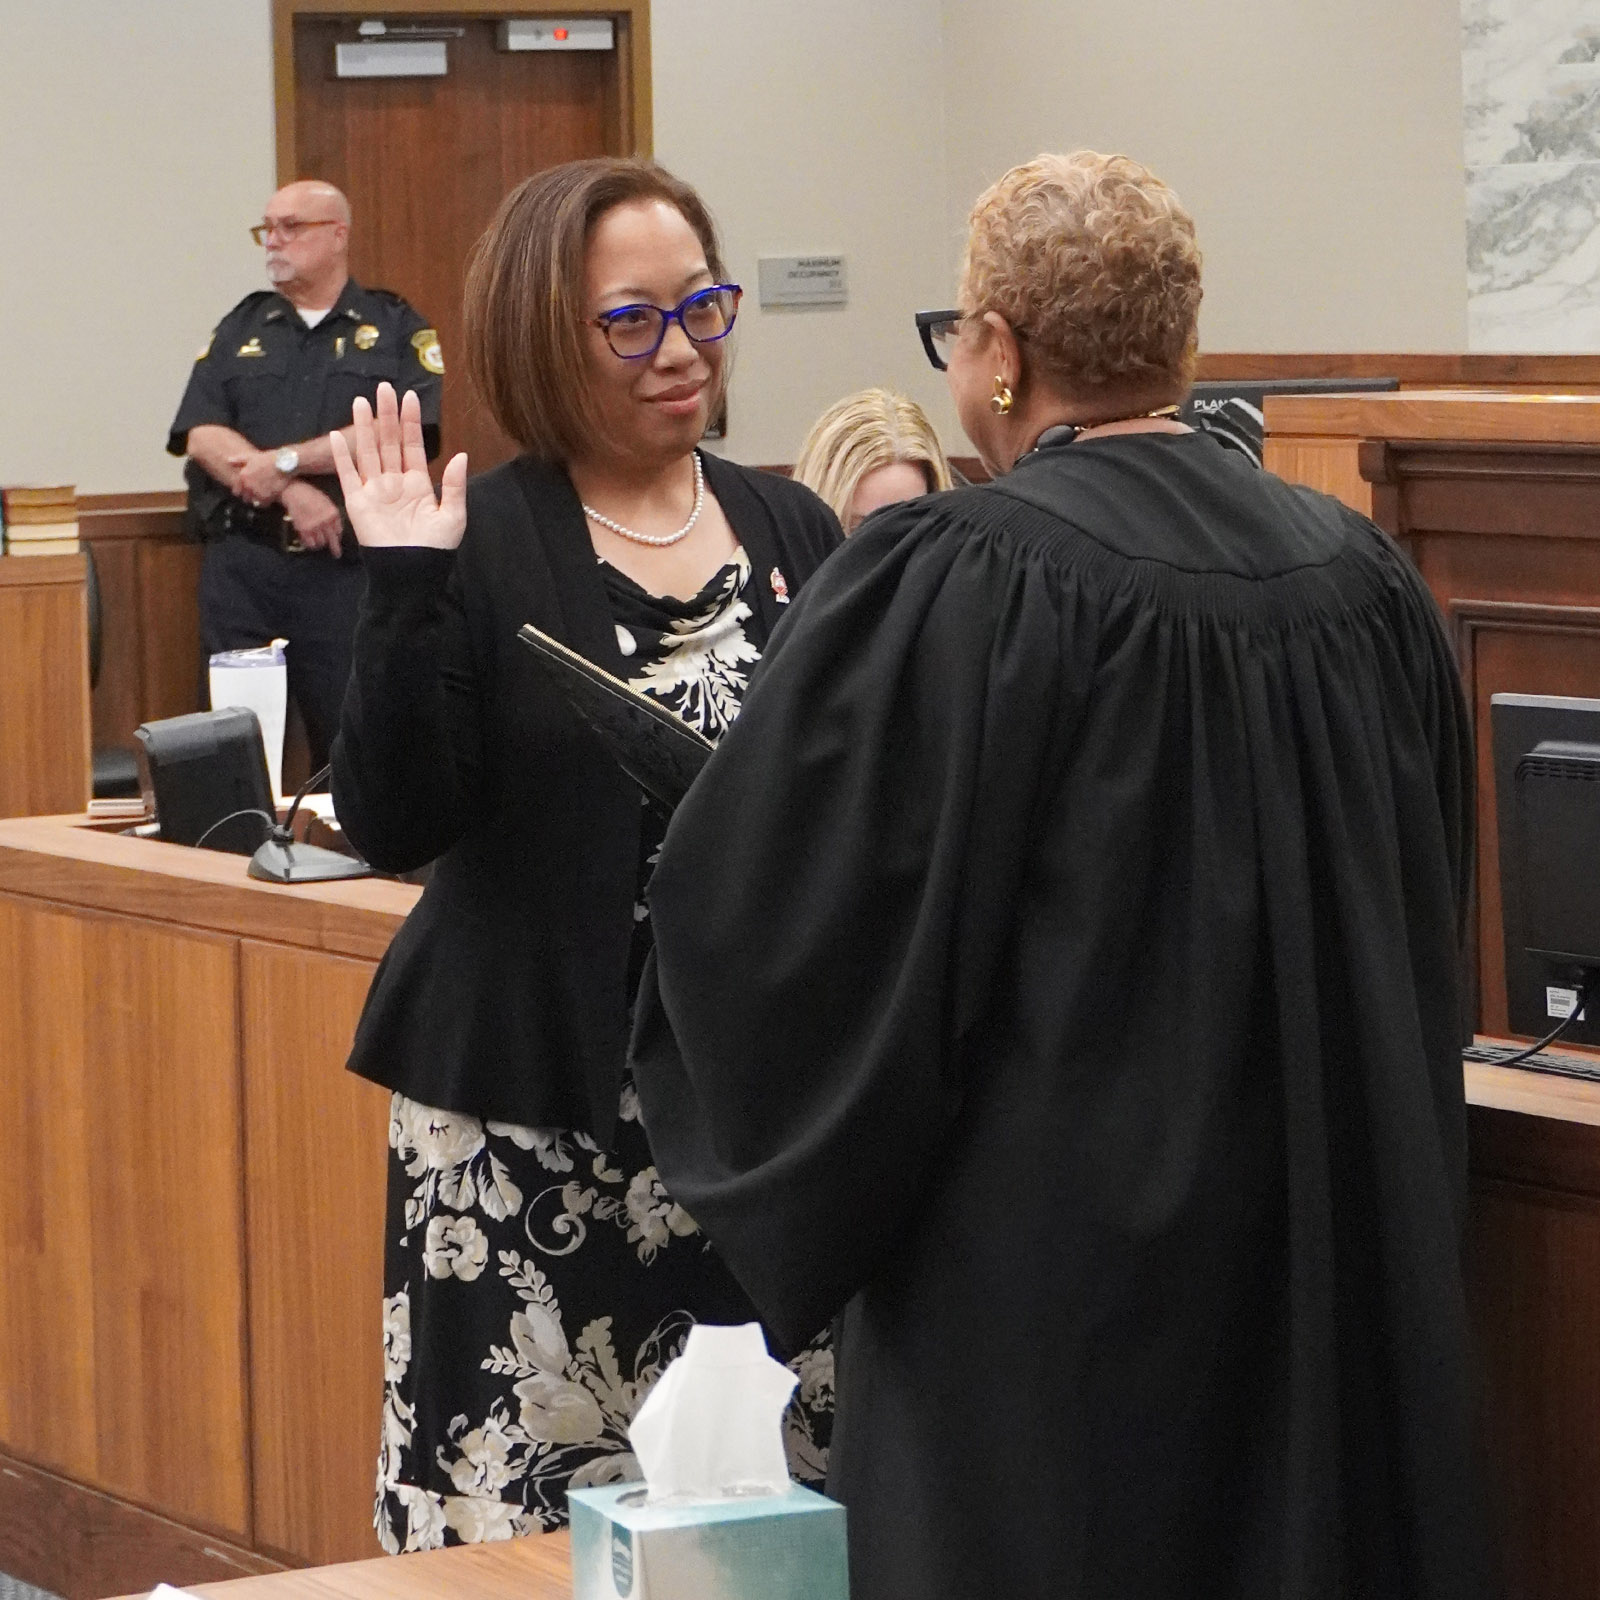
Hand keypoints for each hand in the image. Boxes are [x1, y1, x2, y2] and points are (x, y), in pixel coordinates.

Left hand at [232, 449, 290, 506]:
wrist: (285, 463)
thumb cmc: (268, 459)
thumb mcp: (251, 456)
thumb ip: (238, 460)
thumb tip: (228, 461)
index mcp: (243, 476)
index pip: (237, 491)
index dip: (241, 492)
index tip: (245, 492)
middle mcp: (248, 485)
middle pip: (246, 498)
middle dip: (250, 497)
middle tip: (257, 493)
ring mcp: (258, 492)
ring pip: (255, 501)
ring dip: (258, 499)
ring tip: (265, 494)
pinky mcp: (268, 497)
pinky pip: (264, 504)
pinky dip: (266, 502)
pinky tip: (270, 496)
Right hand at [281, 479, 344, 556]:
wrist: (294, 491)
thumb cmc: (311, 494)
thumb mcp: (327, 502)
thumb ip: (333, 515)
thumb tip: (337, 529)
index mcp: (333, 514)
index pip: (339, 531)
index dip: (337, 536)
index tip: (337, 540)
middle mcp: (325, 521)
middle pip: (332, 540)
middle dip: (335, 548)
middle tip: (336, 555)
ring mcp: (314, 525)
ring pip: (321, 543)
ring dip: (321, 543)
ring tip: (319, 543)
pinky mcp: (303, 529)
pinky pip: (310, 543)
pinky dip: (311, 544)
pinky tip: (311, 543)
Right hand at [331, 383, 466, 549]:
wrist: (411, 572)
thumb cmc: (435, 548)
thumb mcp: (453, 516)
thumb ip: (455, 485)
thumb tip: (461, 456)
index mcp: (419, 484)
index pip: (412, 446)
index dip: (411, 423)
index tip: (410, 398)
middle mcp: (395, 482)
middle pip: (389, 442)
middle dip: (387, 415)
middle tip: (385, 388)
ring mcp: (375, 490)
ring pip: (369, 451)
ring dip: (364, 427)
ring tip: (362, 401)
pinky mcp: (358, 502)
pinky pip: (348, 474)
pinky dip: (343, 455)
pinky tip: (339, 435)